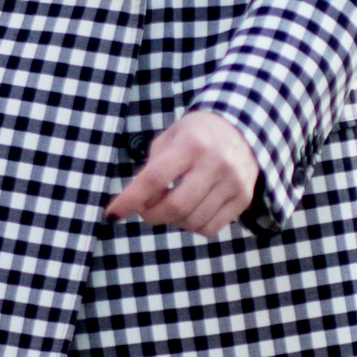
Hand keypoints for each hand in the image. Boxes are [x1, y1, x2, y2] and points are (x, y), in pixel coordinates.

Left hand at [105, 110, 257, 236]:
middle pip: (175, 206)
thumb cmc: (196, 135)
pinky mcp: (243, 198)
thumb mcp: (169, 139)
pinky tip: (190, 211)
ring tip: (170, 206)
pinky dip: (192, 226)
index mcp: (191, 143)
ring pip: (192, 221)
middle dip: (152, 215)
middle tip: (145, 210)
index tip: (113, 213)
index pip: (154, 178)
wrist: (241, 128)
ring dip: (172, 221)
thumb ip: (151, 169)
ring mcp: (233, 181)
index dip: (131, 199)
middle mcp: (215, 162)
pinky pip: (210, 228)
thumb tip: (138, 203)